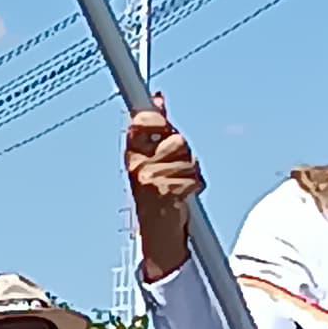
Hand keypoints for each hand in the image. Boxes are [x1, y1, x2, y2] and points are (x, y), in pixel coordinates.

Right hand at [125, 99, 202, 281]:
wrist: (158, 230)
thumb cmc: (157, 191)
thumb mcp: (153, 156)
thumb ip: (158, 127)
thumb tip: (158, 99)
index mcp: (132, 154)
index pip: (141, 122)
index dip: (156, 118)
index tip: (161, 116)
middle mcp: (137, 166)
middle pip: (176, 140)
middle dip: (185, 153)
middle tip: (178, 167)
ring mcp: (149, 180)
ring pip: (187, 159)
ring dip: (192, 172)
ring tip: (181, 183)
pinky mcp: (164, 193)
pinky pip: (192, 178)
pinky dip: (195, 186)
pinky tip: (185, 194)